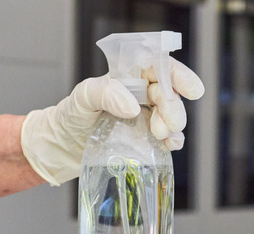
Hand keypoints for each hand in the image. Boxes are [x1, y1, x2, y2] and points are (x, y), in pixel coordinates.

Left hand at [20, 59, 203, 185]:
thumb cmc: (70, 116)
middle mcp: (141, 94)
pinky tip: (169, 145)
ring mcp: (145, 117)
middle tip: (167, 123)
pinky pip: (168, 137)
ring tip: (162, 135)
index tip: (192, 89)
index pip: (159, 67)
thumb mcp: (82, 97)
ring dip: (173, 125)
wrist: (62, 147)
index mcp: (128, 76)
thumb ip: (105, 93)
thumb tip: (132, 106)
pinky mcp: (146, 139)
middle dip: (173, 107)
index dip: (178, 75)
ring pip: (171, 116)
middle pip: (169, 93)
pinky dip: (173, 141)